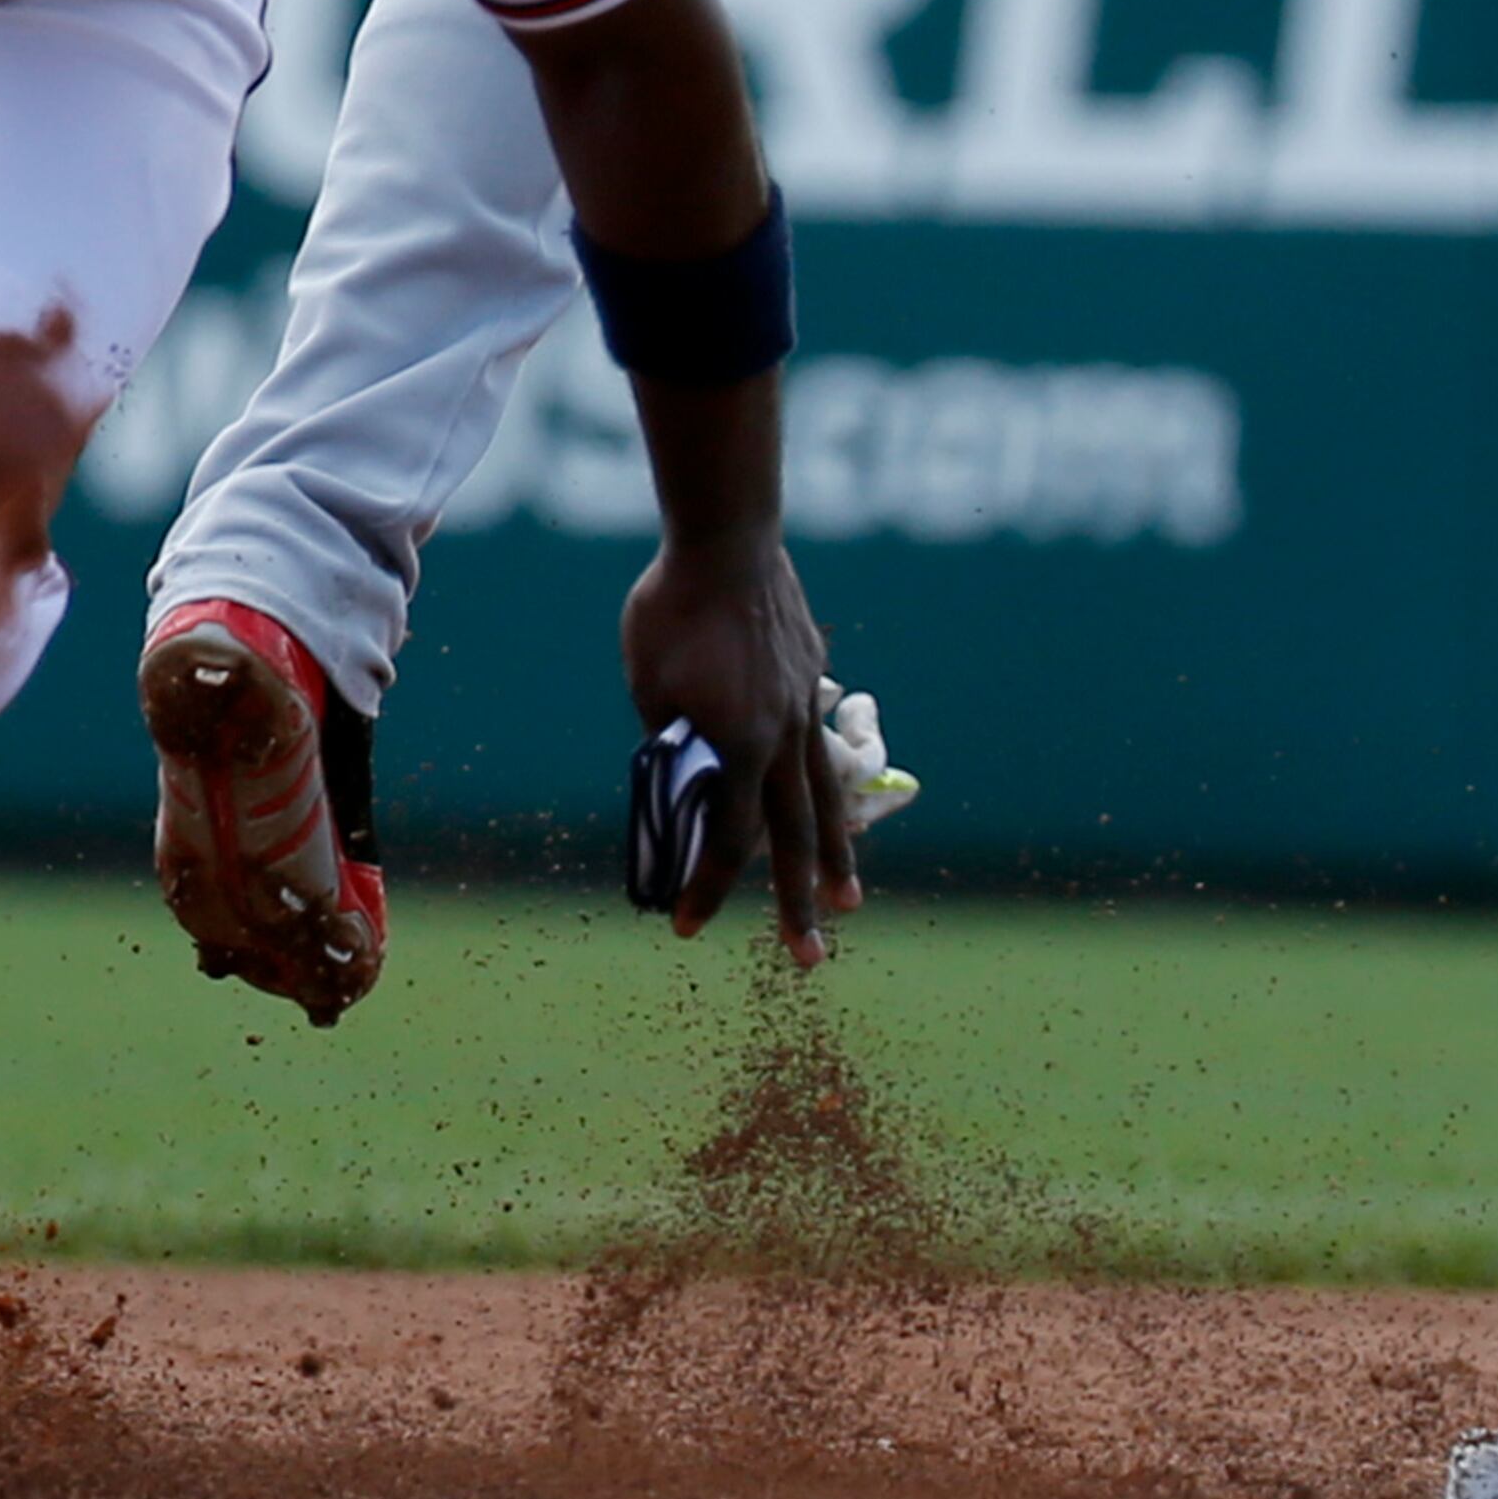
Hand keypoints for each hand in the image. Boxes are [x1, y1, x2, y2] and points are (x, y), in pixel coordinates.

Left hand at [622, 537, 855, 961]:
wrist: (726, 537)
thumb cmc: (673, 609)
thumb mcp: (649, 684)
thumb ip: (668, 739)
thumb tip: (677, 777)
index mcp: (739, 745)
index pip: (727, 840)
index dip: (707, 887)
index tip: (684, 925)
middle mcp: (781, 737)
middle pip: (794, 837)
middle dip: (799, 904)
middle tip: (810, 960)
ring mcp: (803, 706)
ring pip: (824, 798)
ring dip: (836, 856)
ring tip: (849, 900)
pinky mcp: (810, 676)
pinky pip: (819, 747)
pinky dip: (826, 784)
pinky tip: (828, 800)